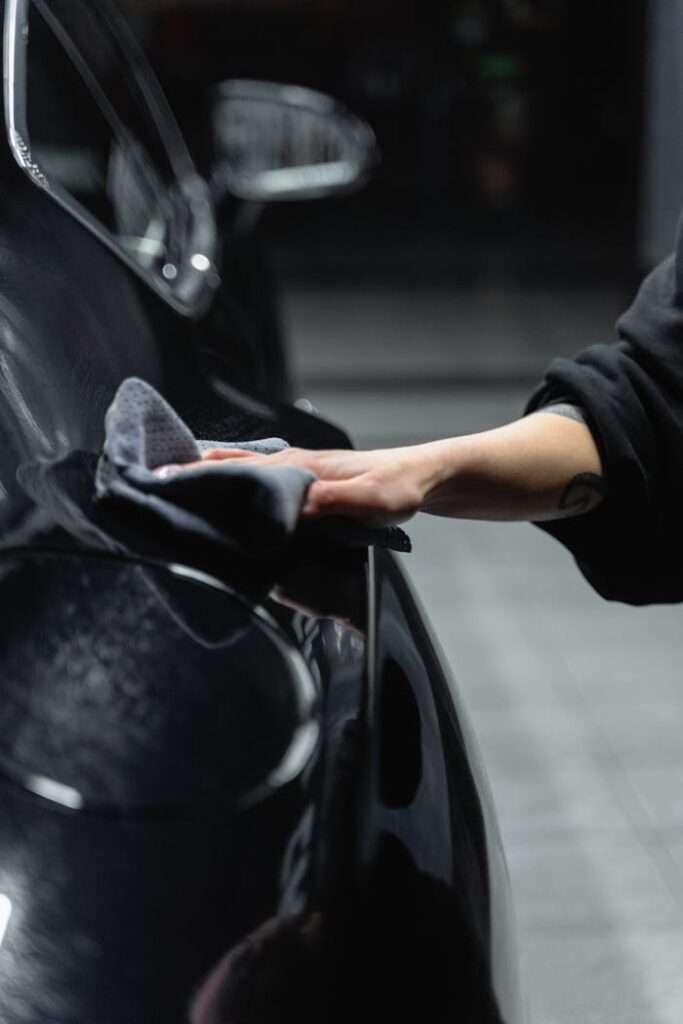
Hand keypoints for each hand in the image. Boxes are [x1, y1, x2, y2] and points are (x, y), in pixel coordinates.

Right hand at [174, 444, 446, 526]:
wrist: (424, 476)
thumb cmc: (399, 488)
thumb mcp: (370, 500)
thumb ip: (329, 502)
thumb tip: (284, 508)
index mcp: (297, 468)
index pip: (234, 468)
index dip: (195, 476)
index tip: (158, 483)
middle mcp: (289, 466)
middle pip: (225, 464)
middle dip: (186, 474)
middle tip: (147, 487)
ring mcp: (294, 473)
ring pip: (236, 469)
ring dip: (204, 477)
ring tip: (167, 491)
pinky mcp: (303, 485)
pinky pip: (254, 480)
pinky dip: (228, 483)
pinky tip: (219, 498)